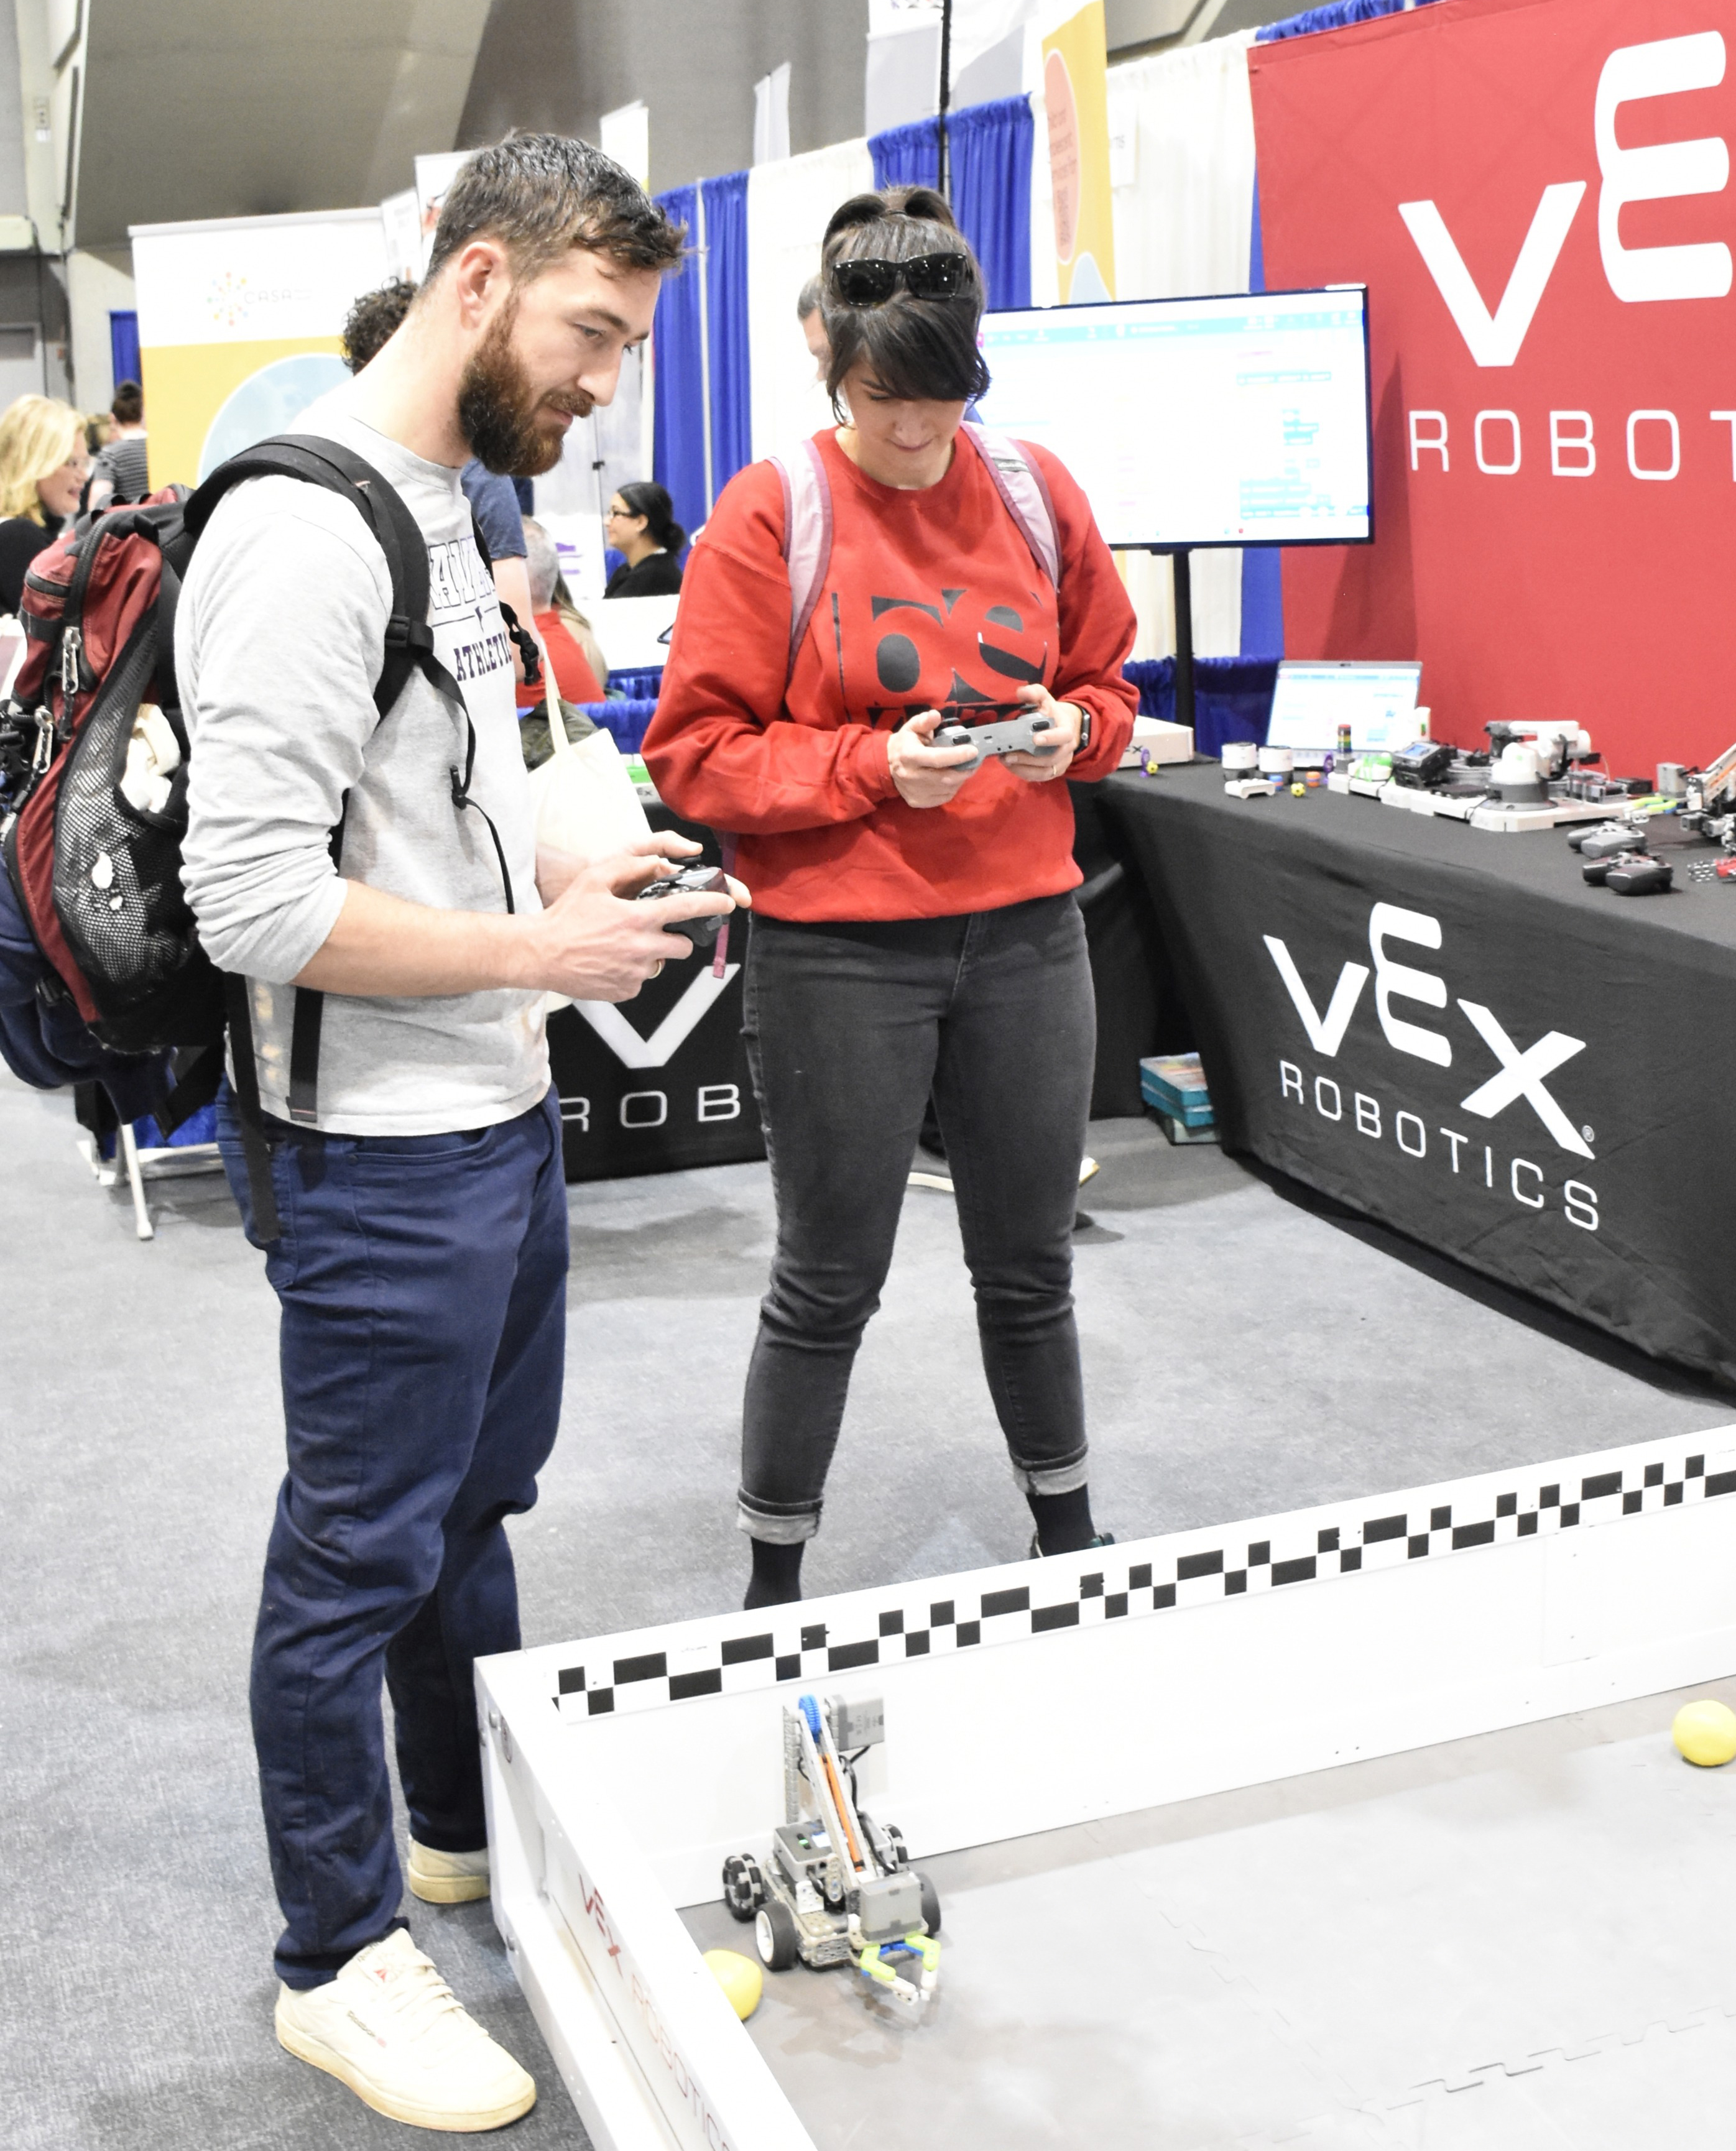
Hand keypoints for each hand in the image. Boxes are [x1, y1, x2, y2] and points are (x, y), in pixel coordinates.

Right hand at [523, 836, 745, 1001]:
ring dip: (650, 956)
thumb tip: (657, 862)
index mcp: (638, 918)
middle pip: (682, 947)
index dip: (713, 903)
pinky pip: (641, 980)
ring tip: (620, 947)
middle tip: (651, 931)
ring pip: (660, 964)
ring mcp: (635, 973)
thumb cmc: (565, 917)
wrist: (540, 955)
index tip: (728, 902)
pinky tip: (610, 961)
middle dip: (675, 939)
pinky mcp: (626, 991)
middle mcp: (642, 948)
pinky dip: (632, 972)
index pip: (688, 909)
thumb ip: (628, 865)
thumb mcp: (593, 879)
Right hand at [887, 707, 978, 808]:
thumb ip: (925, 721)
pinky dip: (952, 789)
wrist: (886, 765)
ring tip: (964, 769)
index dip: (957, 756)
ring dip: (960, 780)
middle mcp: (911, 776)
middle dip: (964, 770)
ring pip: (946, 789)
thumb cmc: (904, 743)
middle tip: (974, 762)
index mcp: (909, 756)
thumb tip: (936, 715)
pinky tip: (953, 780)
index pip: (937, 758)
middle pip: (945, 777)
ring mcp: (914, 792)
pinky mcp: (917, 801)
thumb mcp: (912, 727)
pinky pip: (942, 798)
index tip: (973, 751)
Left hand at [1003, 685, 1080, 782]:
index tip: (1035, 739)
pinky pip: (1040, 777)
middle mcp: (1067, 749)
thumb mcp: (1044, 699)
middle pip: (1051, 758)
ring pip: (1045, 771)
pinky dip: (1024, 773)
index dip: (1051, 738)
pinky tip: (1011, 766)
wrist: (1063, 726)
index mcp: (1067, 729)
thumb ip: (1034, 693)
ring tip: (1005, 760)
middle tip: (1008, 754)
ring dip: (1023, 768)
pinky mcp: (1054, 771)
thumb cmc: (1051, 712)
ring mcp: (1061, 762)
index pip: (1063, 736)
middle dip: (1029, 758)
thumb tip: (1021, 692)